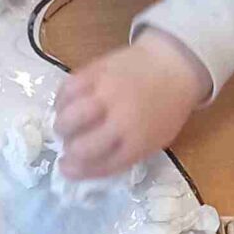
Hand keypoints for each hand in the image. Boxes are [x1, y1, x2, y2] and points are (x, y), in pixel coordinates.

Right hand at [56, 31, 209, 178]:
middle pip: (82, 146)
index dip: (77, 170)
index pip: (100, 165)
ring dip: (61, 126)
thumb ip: (124, 153)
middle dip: (69, 150)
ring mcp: (106, 94)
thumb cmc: (165, 107)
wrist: (173, 64)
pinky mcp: (96, 71)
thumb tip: (87, 162)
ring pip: (69, 118)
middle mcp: (121, 121)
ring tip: (64, 125)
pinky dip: (60, 101)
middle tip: (69, 145)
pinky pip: (67, 90)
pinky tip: (64, 105)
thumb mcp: (154, 139)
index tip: (65, 168)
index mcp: (138, 143)